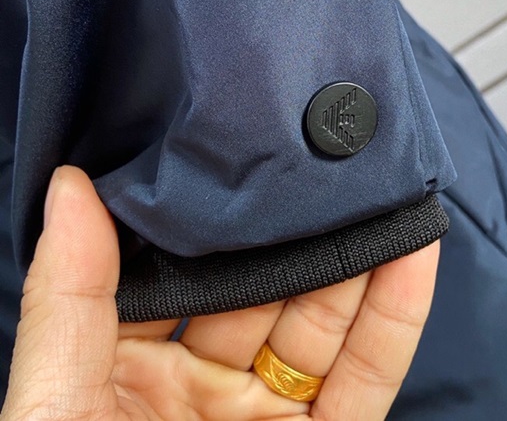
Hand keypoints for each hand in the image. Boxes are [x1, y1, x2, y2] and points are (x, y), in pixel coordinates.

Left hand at [1, 166, 439, 419]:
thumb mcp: (53, 415)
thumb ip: (67, 302)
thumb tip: (71, 188)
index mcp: (125, 374)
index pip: (180, 268)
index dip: (215, 214)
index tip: (244, 154)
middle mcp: (201, 392)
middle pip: (262, 287)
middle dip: (298, 225)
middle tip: (327, 157)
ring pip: (324, 324)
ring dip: (355, 258)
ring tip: (378, 189)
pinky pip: (366, 380)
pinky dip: (394, 318)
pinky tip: (411, 255)